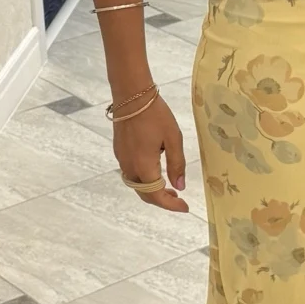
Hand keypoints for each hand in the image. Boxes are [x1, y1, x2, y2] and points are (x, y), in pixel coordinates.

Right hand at [114, 96, 188, 212]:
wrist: (131, 95)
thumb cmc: (156, 114)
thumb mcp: (173, 138)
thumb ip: (177, 164)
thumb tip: (179, 187)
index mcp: (144, 166)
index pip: (156, 195)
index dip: (171, 205)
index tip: (185, 207)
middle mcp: (130, 166)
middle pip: (144, 194)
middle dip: (162, 200)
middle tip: (178, 199)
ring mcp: (122, 159)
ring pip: (136, 185)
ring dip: (152, 191)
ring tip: (169, 187)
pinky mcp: (119, 152)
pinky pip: (131, 174)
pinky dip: (144, 180)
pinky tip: (155, 172)